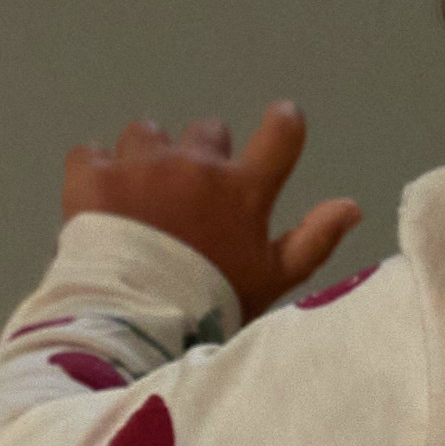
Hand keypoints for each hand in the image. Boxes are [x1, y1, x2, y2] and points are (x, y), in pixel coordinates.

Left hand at [59, 102, 361, 315]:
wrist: (134, 325)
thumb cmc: (211, 308)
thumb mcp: (273, 283)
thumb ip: (313, 241)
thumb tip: (353, 206)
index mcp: (243, 191)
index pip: (281, 136)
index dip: (284, 123)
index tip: (282, 120)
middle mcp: (195, 165)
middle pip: (207, 132)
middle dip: (201, 157)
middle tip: (189, 201)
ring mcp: (141, 164)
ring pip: (147, 135)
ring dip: (146, 159)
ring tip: (138, 202)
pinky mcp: (92, 174)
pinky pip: (91, 153)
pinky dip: (95, 172)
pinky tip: (98, 202)